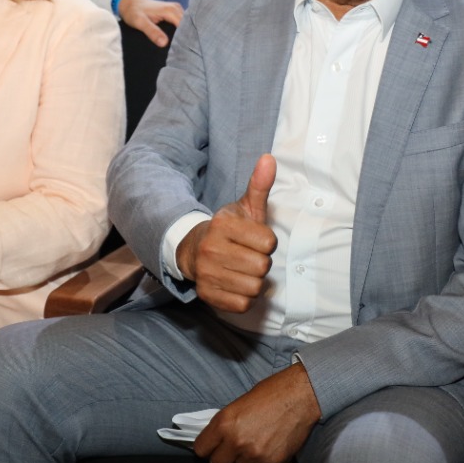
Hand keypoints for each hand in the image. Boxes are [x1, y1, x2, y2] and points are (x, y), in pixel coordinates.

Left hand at [118, 0, 181, 46]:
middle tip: (184, 52)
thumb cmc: (133, 11)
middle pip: (188, 25)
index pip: (186, 27)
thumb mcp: (140, 22)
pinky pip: (181, 23)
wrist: (128, 2)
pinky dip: (181, 31)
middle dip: (187, 38)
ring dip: (184, 35)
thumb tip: (164, 43)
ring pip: (186, 24)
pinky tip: (178, 41)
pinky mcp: (173, 12)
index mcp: (171, 10)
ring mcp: (175, 9)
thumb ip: (152, 32)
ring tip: (183, 48)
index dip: (186, 39)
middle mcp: (176, 8)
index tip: (184, 50)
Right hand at [178, 155, 277, 311]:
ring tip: (242, 269)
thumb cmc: (229, 230)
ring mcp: (207, 273)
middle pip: (262, 266)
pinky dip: (244, 297)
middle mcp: (211, 249)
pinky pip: (243, 304)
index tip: (256, 240)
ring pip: (254, 287)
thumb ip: (259, 185)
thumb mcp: (245, 207)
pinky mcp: (207, 295)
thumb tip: (269, 158)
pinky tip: (236, 283)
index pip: (269, 242)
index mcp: (222, 225)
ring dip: (254, 281)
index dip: (267, 242)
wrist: (193, 251)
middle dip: (261, 262)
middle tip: (249, 256)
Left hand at [193, 363, 320, 462]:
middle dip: (223, 458)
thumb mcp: (238, 404)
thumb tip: (216, 440)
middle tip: (232, 449)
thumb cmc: (271, 393)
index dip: (206, 449)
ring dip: (243, 462)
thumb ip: (225, 424)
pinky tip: (264, 453)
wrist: (301, 396)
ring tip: (254, 445)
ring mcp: (254, 454)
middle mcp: (236, 441)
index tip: (212, 447)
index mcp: (224, 423)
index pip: (201, 450)